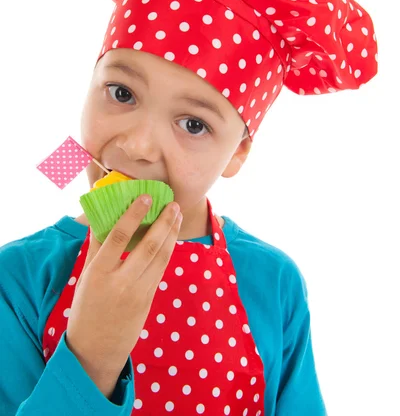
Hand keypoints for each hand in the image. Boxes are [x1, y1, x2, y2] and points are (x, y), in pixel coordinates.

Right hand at [65, 194, 181, 381]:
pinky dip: (168, 250)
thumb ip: (95, 248)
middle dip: (164, 222)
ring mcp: (138, 292)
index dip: (134, 214)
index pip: (119, 236)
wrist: (96, 350)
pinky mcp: (149, 299)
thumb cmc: (86, 309)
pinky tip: (171, 237)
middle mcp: (120, 281)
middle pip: (149, 245)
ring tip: (176, 215)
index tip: (146, 197)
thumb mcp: (85, 277)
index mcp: (99, 272)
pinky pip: (161, 270)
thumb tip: (100, 219)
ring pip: (161, 257)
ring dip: (172, 233)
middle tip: (173, 203)